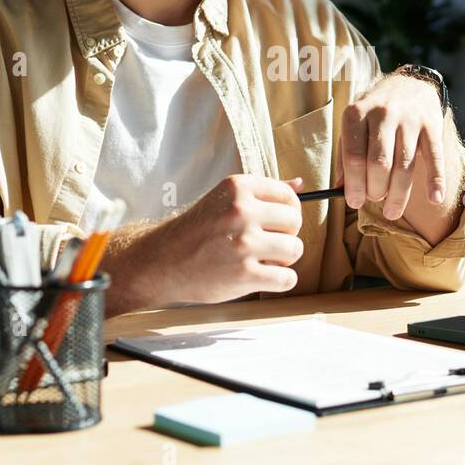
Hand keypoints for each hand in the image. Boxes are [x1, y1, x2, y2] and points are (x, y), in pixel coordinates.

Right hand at [146, 174, 304, 304]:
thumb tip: (301, 184)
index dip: (287, 212)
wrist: (162, 262)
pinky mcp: (245, 275)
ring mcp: (244, 244)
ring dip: (283, 259)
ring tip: (262, 259)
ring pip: (295, 249)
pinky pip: (288, 278)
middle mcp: (242, 211)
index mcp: (238, 187)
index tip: (276, 222)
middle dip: (286, 234)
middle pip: (295, 222)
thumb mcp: (225, 200)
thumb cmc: (197, 231)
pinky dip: (279, 280)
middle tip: (265, 242)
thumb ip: (262, 193)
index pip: (289, 196)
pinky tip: (261, 277)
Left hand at [339, 73, 446, 220]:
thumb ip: (345, 156)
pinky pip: (434, 158)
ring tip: (392, 211)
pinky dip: (435, 181)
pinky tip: (434, 199)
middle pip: (378, 164)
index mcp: (357, 113)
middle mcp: (383, 114)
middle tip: (375, 200)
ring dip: (398, 195)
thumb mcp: (354, 125)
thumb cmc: (375, 113)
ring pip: (404, 166)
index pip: (353, 157)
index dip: (354, 185)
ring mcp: (409, 119)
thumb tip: (341, 189)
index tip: (354, 203)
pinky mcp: (432, 125)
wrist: (409, 84)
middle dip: (376, 190)